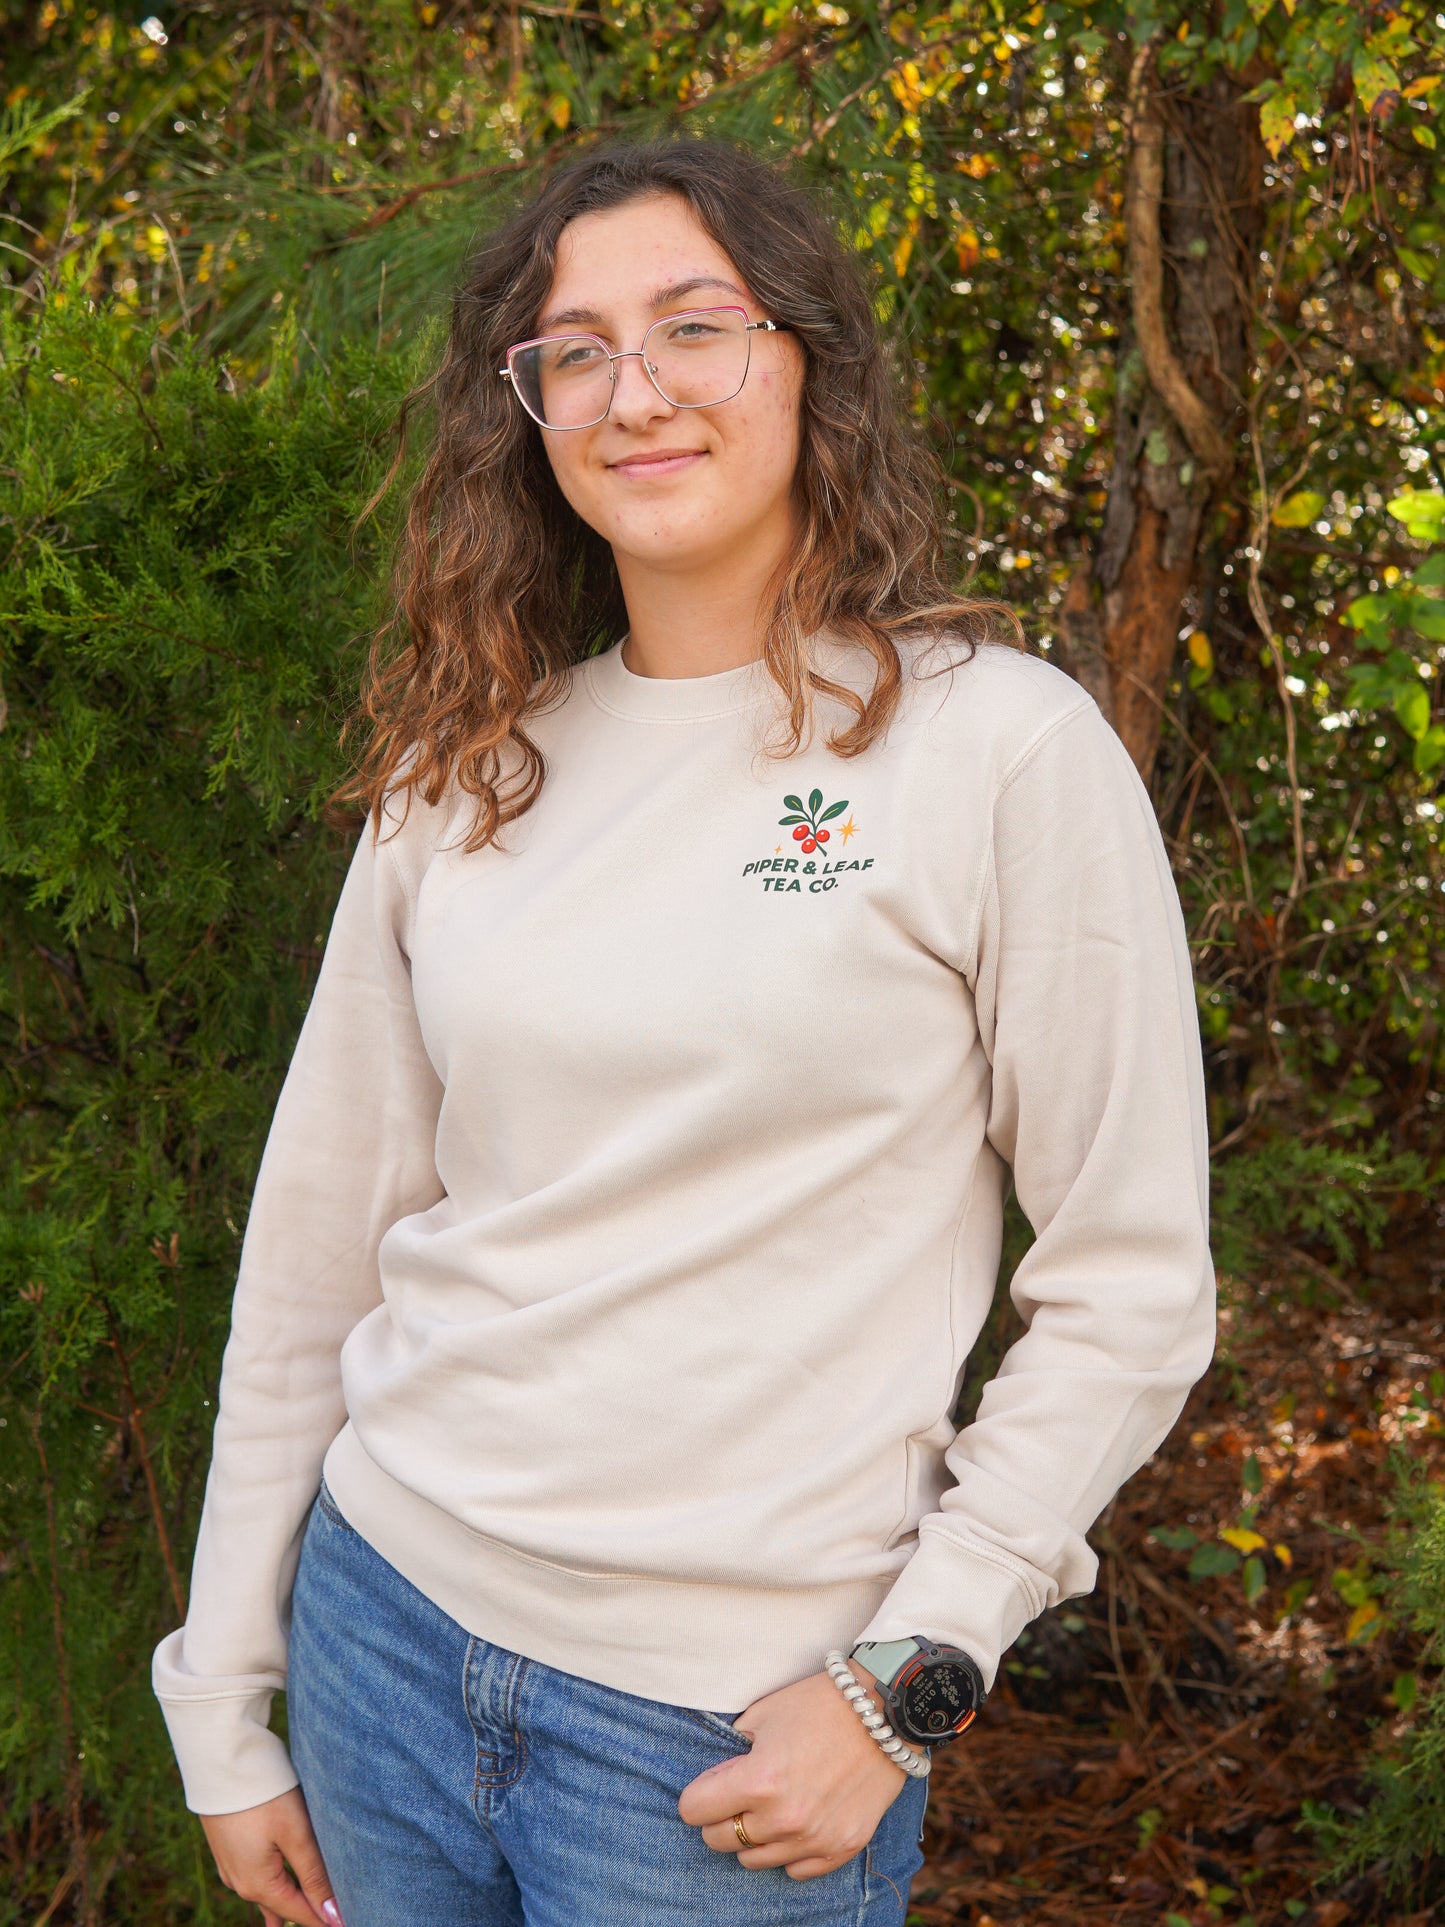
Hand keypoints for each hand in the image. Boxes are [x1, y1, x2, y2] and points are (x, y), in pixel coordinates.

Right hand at [199, 1786, 343, 1926]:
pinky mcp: (228, 1850)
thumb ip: (314, 1875)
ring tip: (310, 1914)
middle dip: (310, 1911)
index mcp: (258, 1884)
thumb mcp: (295, 1833)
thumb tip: (332, 1916)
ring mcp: (231, 1867)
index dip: (326, 1919)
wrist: (219, 1763)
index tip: (347, 1924)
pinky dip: (273, 1889)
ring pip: (268, 1893)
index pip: (301, 1912)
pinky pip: (255, 1879)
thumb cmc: (263, 1795)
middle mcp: (241, 1883)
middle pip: (284, 1904)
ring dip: (291, 1901)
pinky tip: (274, 1898)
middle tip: (334, 1916)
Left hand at [677, 1661, 907, 1880]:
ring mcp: (814, 1838)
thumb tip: (717, 1777)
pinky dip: (790, 1850)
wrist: (884, 1711)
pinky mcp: (841, 1848)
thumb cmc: (820, 1704)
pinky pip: (796, 1871)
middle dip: (721, 1816)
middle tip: (740, 1794)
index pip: (694, 1810)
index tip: (713, 1784)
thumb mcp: (763, 1713)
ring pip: (754, 1860)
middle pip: (720, 1840)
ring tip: (771, 1805)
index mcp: (759, 1780)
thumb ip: (734, 1750)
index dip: (699, 1794)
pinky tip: (799, 1820)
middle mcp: (783, 1818)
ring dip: (754, 1835)